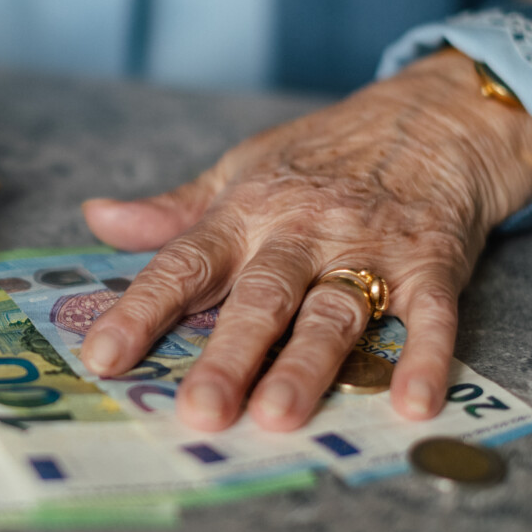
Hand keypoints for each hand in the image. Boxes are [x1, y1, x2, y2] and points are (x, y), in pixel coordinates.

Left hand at [80, 49, 531, 430]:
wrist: (433, 116)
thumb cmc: (324, 155)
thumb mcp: (240, 169)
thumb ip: (173, 210)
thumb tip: (98, 218)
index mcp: (245, 214)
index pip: (184, 265)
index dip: (140, 310)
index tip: (102, 357)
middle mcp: (303, 232)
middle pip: (261, 299)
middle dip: (229, 356)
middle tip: (200, 411)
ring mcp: (369, 249)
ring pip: (333, 313)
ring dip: (307, 366)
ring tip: (278, 416)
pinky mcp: (431, 265)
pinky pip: (428, 316)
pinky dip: (423, 358)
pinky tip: (411, 405)